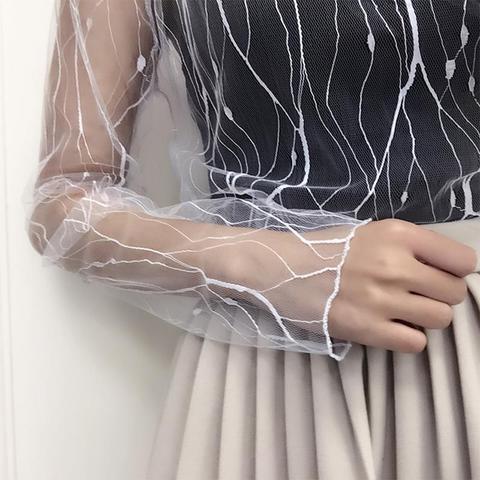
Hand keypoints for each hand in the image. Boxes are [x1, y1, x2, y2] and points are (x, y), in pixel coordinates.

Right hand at [218, 218, 476, 353]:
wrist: (282, 269)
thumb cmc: (325, 249)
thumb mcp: (369, 232)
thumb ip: (409, 246)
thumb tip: (445, 268)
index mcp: (397, 235)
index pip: (462, 260)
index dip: (455, 270)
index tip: (440, 275)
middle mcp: (395, 265)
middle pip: (453, 292)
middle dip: (439, 295)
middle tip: (415, 295)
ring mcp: (382, 299)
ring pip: (440, 319)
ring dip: (424, 317)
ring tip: (400, 312)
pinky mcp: (368, 330)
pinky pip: (416, 343)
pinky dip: (407, 338)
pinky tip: (388, 327)